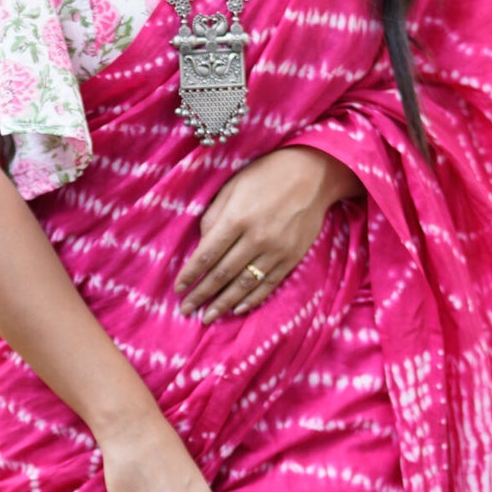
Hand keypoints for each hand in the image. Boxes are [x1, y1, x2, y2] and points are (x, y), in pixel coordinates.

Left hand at [176, 146, 361, 319]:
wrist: (314, 173)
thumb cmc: (267, 174)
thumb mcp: (233, 186)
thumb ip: (214, 216)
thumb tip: (202, 246)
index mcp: (237, 217)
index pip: (207, 254)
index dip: (190, 274)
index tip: (178, 289)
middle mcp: (256, 238)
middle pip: (222, 274)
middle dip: (201, 294)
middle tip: (186, 309)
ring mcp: (276, 250)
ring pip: (244, 284)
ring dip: (223, 304)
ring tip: (207, 317)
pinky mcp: (292, 257)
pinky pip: (268, 284)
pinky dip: (252, 299)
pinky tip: (237, 309)